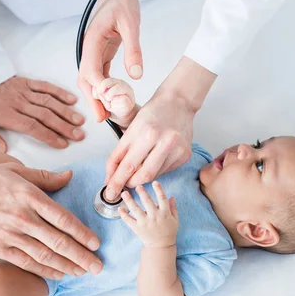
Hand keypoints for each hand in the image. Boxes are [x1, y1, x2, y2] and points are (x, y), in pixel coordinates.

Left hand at [0, 77, 85, 151]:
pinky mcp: (24, 81)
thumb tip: (3, 150)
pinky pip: (44, 86)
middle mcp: (17, 102)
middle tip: (79, 135)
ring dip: (65, 111)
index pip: (31, 126)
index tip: (63, 144)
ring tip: (80, 121)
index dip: (49, 136)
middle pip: (45, 115)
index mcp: (5, 114)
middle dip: (64, 126)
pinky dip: (59, 92)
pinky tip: (71, 100)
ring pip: (48, 102)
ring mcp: (22, 90)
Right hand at [0, 163, 102, 279]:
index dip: (82, 233)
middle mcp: (22, 217)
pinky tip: (58, 274)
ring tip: (83, 272)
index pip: (62, 218)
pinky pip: (26, 262)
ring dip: (67, 266)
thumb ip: (43, 177)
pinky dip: (44, 270)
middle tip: (98, 266)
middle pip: (59, 241)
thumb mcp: (14, 170)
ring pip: (45, 255)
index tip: (96, 243)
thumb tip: (68, 177)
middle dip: (81, 256)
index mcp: (29, 196)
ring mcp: (10, 234)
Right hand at [77, 0, 142, 121]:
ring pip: (89, 80)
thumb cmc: (122, 2)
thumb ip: (133, 49)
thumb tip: (136, 75)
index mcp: (92, 40)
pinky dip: (103, 89)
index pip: (91, 70)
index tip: (108, 102)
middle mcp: (88, 49)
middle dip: (92, 100)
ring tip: (105, 115)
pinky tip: (110, 100)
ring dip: (96, 97)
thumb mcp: (131, 23)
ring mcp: (93, 53)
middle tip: (101, 118)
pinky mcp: (100, 54)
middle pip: (85, 80)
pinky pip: (98, 75)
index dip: (98, 88)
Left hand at [103, 57, 216, 200]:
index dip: (116, 181)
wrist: (178, 103)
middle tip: (120, 187)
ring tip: (135, 172)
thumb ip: (119, 154)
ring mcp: (176, 149)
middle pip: (142, 175)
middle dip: (128, 184)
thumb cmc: (152, 114)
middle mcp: (163, 140)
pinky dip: (154, 171)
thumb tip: (110, 178)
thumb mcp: (131, 129)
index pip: (127, 164)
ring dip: (140, 178)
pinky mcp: (185, 155)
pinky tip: (153, 161)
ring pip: (154, 176)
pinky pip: (164, 171)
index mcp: (146, 132)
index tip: (109, 193)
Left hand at [119, 182, 178, 247]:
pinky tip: (120, 208)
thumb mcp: (175, 219)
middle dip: (142, 192)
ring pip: (135, 209)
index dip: (159, 189)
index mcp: (164, 213)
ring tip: (124, 193)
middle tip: (137, 186)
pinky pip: (128, 220)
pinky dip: (123, 214)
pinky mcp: (137, 228)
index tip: (155, 182)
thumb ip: (173, 208)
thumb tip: (172, 196)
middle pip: (147, 201)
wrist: (161, 246)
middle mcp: (154, 216)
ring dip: (129, 200)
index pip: (162, 198)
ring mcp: (145, 222)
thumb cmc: (169, 231)